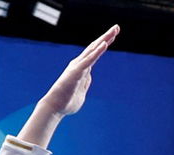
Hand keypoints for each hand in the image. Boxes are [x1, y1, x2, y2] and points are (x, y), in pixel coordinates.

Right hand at [17, 25, 117, 145]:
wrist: (56, 107)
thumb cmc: (67, 101)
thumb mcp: (81, 91)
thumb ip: (85, 82)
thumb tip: (89, 77)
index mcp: (82, 68)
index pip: (95, 53)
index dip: (104, 43)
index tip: (113, 35)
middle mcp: (80, 64)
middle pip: (95, 47)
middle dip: (106, 36)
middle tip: (117, 27)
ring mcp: (78, 67)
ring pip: (93, 50)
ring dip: (104, 39)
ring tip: (114, 31)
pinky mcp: (76, 72)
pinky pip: (89, 60)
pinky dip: (97, 52)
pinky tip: (104, 44)